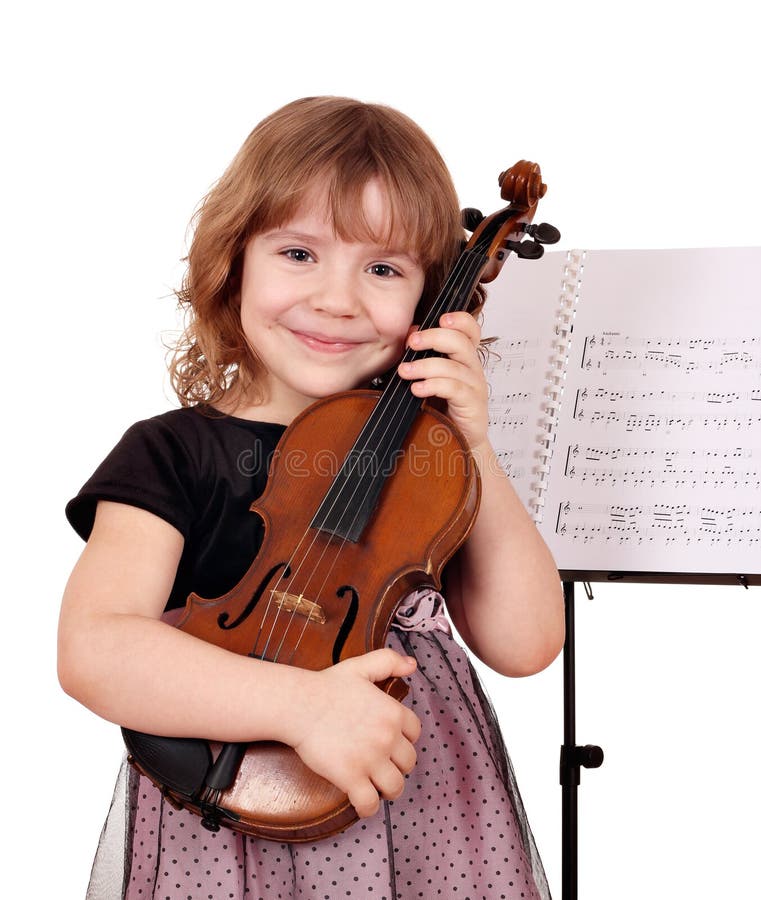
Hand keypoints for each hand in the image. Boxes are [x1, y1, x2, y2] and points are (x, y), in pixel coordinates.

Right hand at [287, 648, 420, 817]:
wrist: (299, 705)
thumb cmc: (327, 686)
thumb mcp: (361, 667)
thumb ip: (389, 661)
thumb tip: (412, 664)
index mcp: (393, 713)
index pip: (415, 733)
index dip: (405, 740)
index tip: (392, 744)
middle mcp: (387, 737)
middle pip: (408, 763)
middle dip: (398, 766)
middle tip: (383, 766)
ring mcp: (371, 760)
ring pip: (395, 787)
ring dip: (388, 790)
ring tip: (376, 787)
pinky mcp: (351, 778)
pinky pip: (370, 803)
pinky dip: (368, 808)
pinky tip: (362, 803)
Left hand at [398, 312, 488, 449]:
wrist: (460, 442)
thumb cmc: (443, 408)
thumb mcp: (431, 377)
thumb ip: (424, 355)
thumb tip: (411, 333)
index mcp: (465, 358)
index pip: (471, 330)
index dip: (460, 320)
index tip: (441, 318)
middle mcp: (473, 369)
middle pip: (461, 343)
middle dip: (434, 338)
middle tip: (412, 342)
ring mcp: (475, 387)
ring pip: (454, 367)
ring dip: (425, 366)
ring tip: (404, 371)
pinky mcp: (472, 405)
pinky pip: (454, 389)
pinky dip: (433, 386)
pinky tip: (417, 389)